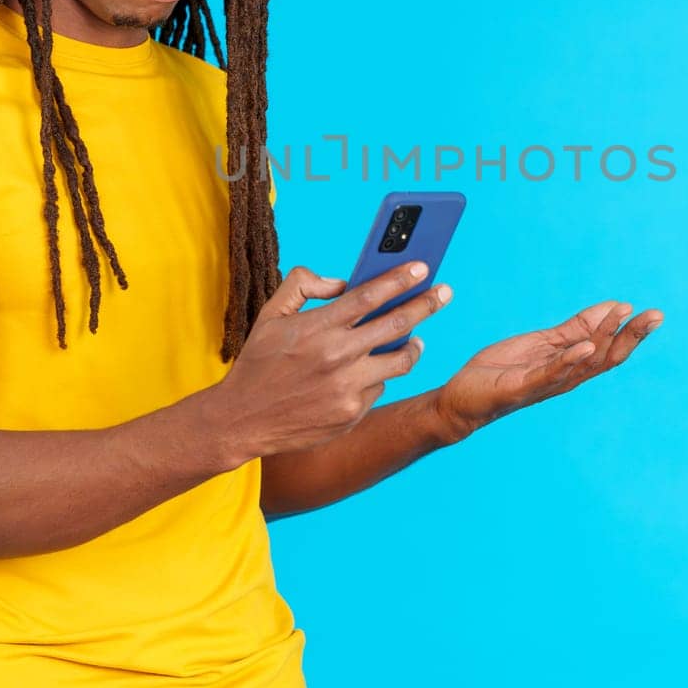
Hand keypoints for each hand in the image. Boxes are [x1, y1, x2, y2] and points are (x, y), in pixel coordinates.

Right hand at [215, 261, 452, 459]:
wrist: (243, 420)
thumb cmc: (258, 363)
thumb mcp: (270, 314)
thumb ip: (302, 285)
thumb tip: (341, 282)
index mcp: (318, 327)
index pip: (369, 296)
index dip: (400, 279)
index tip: (423, 268)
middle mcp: (337, 356)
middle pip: (397, 324)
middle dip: (426, 304)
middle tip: (445, 292)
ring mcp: (348, 388)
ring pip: (400, 360)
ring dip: (414, 345)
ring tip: (417, 338)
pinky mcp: (352, 414)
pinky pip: (379, 387)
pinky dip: (378, 376)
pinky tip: (369, 371)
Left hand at [434, 301, 663, 441]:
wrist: (463, 399)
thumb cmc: (502, 372)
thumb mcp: (542, 343)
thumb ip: (574, 328)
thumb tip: (612, 306)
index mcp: (570, 365)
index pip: (609, 348)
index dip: (631, 331)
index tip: (653, 313)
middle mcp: (565, 377)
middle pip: (607, 356)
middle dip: (632, 336)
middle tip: (656, 315)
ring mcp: (546, 383)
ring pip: (584, 362)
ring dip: (605, 338)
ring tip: (624, 316)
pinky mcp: (523, 386)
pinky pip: (551, 373)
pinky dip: (570, 359)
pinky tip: (586, 346)